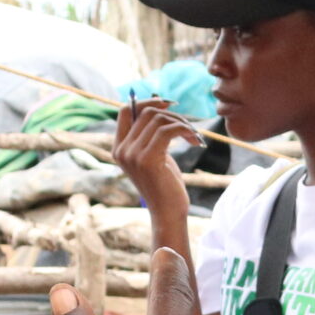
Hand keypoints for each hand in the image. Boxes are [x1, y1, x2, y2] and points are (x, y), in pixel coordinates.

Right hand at [112, 98, 198, 212]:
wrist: (168, 213)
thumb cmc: (165, 185)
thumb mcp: (154, 156)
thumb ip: (150, 135)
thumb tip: (159, 106)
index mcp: (119, 148)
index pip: (125, 110)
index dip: (147, 102)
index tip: (168, 103)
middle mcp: (122, 150)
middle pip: (145, 112)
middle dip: (171, 114)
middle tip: (189, 126)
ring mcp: (132, 155)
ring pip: (158, 120)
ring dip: (181, 123)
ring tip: (194, 136)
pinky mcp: (148, 160)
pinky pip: (168, 130)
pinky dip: (184, 130)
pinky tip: (195, 140)